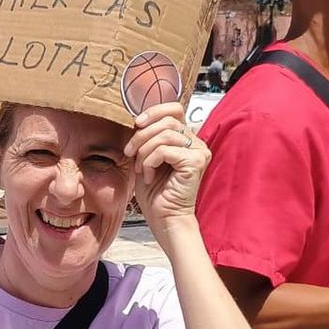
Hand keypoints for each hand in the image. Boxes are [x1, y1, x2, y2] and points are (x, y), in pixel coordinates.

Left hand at [123, 102, 210, 235]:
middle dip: (141, 135)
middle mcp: (197, 143)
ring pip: (164, 134)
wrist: (164, 219)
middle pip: (167, 120)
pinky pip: (165, 150)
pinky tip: (149, 176)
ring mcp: (199, 152)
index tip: (136, 123)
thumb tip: (137, 120)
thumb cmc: (155, 193)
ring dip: (144, 151)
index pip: (175, 109)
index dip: (153, 111)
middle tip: (130, 153)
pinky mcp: (196, 162)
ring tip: (140, 169)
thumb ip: (147, 137)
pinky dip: (150, 161)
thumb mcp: (146, 158)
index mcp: (186, 139)